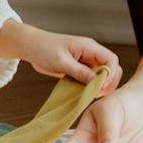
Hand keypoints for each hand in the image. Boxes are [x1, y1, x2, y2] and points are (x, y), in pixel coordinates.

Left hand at [0, 20, 121, 94]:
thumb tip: (95, 81)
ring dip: (98, 86)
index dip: (110, 74)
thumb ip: (79, 72)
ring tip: (89, 95)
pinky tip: (83, 93)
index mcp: (89, 47)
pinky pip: (90, 79)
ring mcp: (86, 62)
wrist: (32, 47)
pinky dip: (89, 87)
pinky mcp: (80, 69)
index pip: (111, 60)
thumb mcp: (61, 62)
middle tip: (96, 94)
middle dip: (107, 82)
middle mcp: (90, 54)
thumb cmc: (44, 48)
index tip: (100, 86)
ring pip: (101, 76)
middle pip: (110, 68)